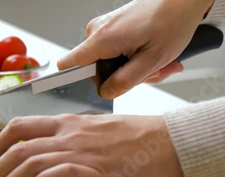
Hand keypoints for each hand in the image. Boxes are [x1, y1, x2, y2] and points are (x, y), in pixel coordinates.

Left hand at [0, 114, 183, 176]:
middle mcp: (68, 134)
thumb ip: (70, 136)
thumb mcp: (95, 128)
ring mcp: (80, 151)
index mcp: (66, 122)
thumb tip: (50, 152)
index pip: (20, 125)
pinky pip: (59, 173)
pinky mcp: (95, 170)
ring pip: (31, 162)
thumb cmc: (133, 137)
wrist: (166, 142)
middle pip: (18, 148)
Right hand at [56, 0, 213, 98]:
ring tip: (153, 62)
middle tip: (146, 74)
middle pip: (94, 68)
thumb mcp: (152, 60)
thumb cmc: (172, 22)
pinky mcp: (111, 26)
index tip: (74, 93)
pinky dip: (131, 56)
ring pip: (106, 61)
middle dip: (119, 76)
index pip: (69, 65)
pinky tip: (148, 53)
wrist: (182, 0)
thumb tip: (106, 92)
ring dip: (129, 67)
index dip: (71, 82)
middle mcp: (97, 31)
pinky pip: (113, 50)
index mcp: (102, 39)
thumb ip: (125, 81)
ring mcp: (103, 27)